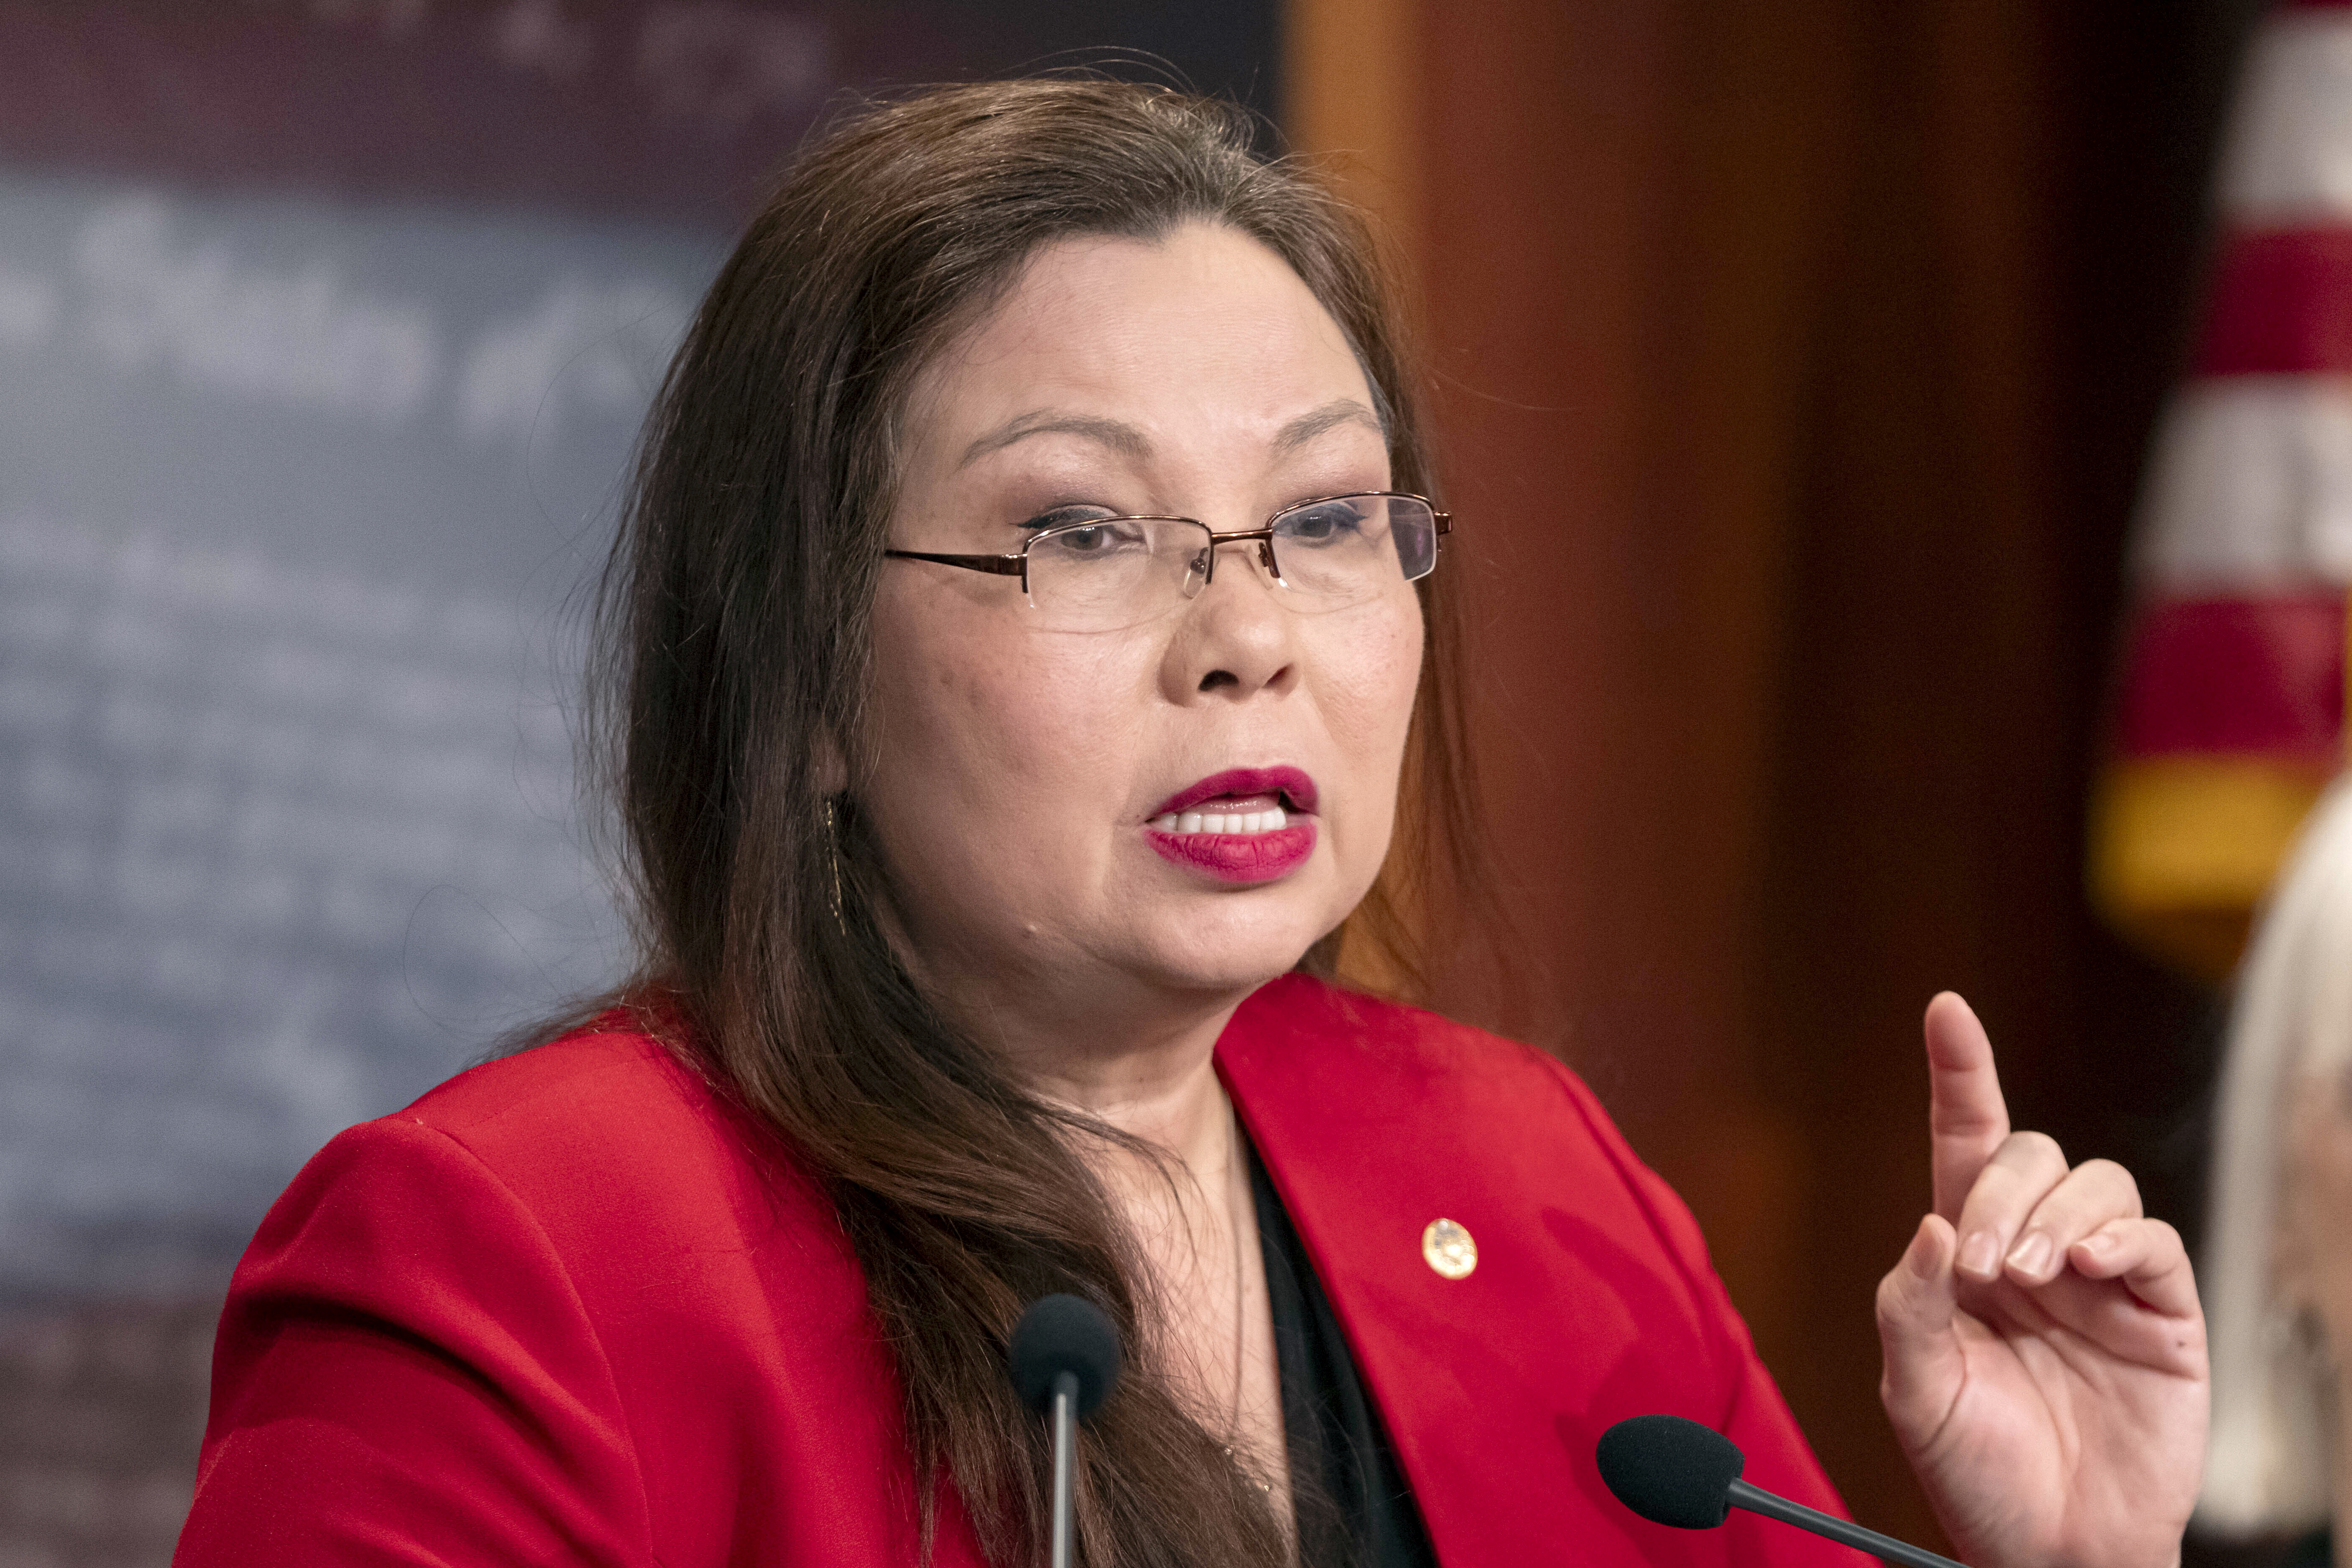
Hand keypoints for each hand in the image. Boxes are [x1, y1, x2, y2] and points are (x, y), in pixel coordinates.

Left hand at [1875, 993, 2206, 1567]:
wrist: (2046, 1545)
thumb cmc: (1975, 1469)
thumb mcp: (1913, 1389)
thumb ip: (1908, 1304)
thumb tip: (1934, 1226)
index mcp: (1965, 1256)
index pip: (1963, 1143)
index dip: (1960, 1073)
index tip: (1945, 1009)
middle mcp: (2033, 1251)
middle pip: (2026, 1157)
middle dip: (2001, 1194)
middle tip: (1985, 1268)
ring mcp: (2101, 1278)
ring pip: (2092, 1183)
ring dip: (2055, 1216)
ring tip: (2034, 1279)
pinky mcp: (2161, 1312)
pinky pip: (2150, 1239)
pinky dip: (2119, 1238)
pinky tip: (2090, 1268)